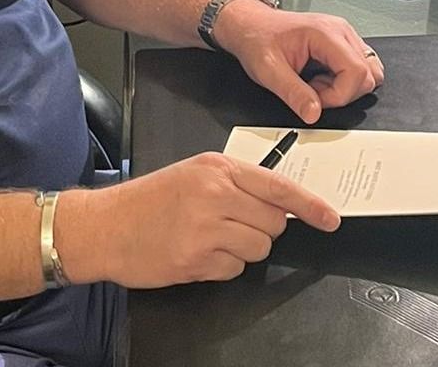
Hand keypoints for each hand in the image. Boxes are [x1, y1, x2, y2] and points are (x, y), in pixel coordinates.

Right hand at [70, 152, 339, 287]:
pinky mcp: (197, 260)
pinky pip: (235, 270)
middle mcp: (214, 194)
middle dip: (264, 230)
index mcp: (215, 168)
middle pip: (273, 223)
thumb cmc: (150, 199)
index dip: (309, 204)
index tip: (331, 218)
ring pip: (258, 249)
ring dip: (243, 250)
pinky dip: (223, 267)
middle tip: (234, 226)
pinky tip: (198, 254)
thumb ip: (233, 183)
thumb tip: (277, 204)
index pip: (277, 186)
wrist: (106, 225)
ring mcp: (206, 229)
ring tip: (211, 240)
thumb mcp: (192, 174)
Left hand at [214, 1, 383, 123]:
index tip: (315, 99)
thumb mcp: (268, 70)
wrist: (250, 25)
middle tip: (313, 91)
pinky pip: (358, 68)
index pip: (357, 72)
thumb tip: (314, 114)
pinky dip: (343, 81)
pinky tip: (321, 78)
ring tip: (317, 83)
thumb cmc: (257, 38)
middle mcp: (340, 31)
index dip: (338, 96)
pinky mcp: (341, 44)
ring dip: (346, 87)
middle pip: (368, 75)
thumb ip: (293, 94)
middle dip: (343, 93)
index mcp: (325, 33)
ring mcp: (343, 36)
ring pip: (368, 72)